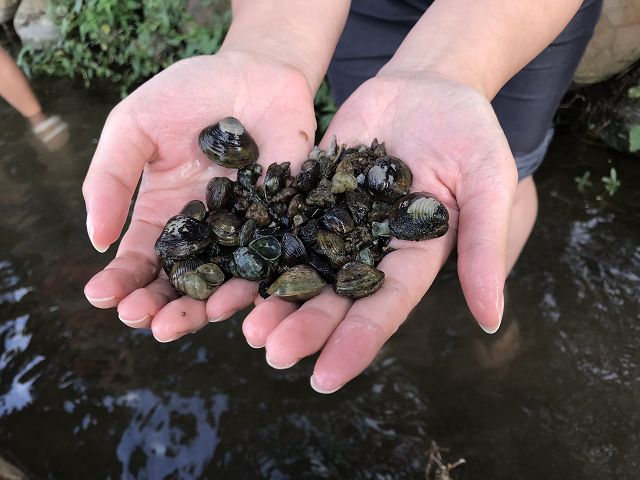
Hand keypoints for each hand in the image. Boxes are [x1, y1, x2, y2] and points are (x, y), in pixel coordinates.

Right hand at [83, 51, 316, 339]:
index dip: (121, 281)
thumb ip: (112, 177)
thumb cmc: (189, 94)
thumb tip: (97, 239)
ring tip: (182, 320)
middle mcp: (205, 233)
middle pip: (182, 282)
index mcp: (165, 214)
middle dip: (160, 306)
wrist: (255, 73)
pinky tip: (241, 297)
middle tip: (145, 321)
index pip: (141, 259)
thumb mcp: (134, 126)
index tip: (103, 297)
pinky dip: (258, 282)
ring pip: (225, 282)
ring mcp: (245, 232)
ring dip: (203, 307)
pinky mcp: (286, 224)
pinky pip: (273, 260)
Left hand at [241, 72, 517, 392]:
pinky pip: (280, 224)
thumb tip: (492, 321)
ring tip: (244, 324)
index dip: (356, 344)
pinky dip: (256, 248)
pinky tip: (229, 269)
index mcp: (413, 259)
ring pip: (301, 269)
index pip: (384, 309)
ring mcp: (336, 223)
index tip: (325, 378)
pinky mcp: (309, 195)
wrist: (427, 84)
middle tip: (270, 352)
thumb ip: (484, 248)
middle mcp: (370, 250)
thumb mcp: (488, 184)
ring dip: (273, 298)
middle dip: (304, 326)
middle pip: (334, 298)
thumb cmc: (470, 132)